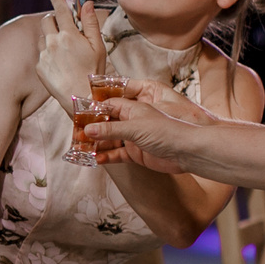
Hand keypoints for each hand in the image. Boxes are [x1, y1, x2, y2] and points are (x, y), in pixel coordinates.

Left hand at [31, 0, 102, 103]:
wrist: (81, 97)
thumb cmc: (93, 72)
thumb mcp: (98, 47)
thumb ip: (91, 23)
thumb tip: (87, 4)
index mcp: (69, 35)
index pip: (61, 11)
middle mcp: (53, 43)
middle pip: (46, 21)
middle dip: (53, 20)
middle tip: (64, 28)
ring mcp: (44, 55)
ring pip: (42, 37)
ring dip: (50, 37)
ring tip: (64, 51)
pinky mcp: (39, 67)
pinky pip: (41, 54)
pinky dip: (48, 54)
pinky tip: (60, 64)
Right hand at [87, 76, 213, 173]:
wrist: (188, 152)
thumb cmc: (168, 130)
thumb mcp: (136, 125)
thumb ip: (111, 128)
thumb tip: (88, 130)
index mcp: (135, 107)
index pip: (109, 104)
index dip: (94, 109)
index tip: (78, 115)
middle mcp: (133, 121)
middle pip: (107, 122)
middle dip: (92, 128)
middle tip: (76, 134)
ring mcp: (134, 138)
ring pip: (110, 139)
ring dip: (97, 144)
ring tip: (81, 149)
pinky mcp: (136, 153)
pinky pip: (117, 154)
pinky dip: (107, 156)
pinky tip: (96, 159)